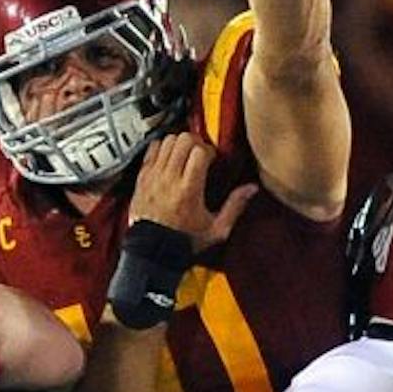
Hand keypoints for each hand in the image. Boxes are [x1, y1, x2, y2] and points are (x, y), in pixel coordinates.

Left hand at [127, 133, 256, 249]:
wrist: (151, 251)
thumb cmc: (182, 241)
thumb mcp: (216, 230)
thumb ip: (235, 207)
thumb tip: (250, 189)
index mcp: (189, 190)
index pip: (199, 151)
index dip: (209, 150)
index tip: (212, 160)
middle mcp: (169, 179)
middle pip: (183, 140)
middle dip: (195, 142)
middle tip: (200, 154)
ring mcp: (153, 177)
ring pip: (167, 140)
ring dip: (179, 144)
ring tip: (185, 156)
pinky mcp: (142, 178)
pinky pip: (151, 149)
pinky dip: (162, 148)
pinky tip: (169, 159)